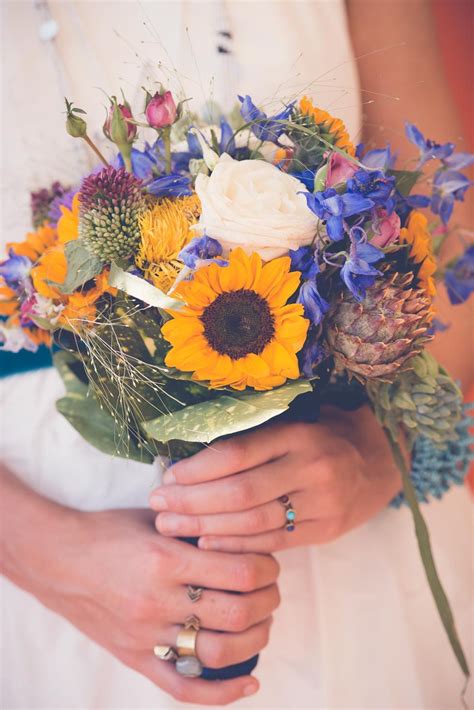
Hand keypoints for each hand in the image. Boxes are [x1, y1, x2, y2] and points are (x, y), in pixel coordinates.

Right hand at [1, 473, 279, 704]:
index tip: (269, 563)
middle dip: (267, 602)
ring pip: (219, 652)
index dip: (267, 568)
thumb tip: (244, 536)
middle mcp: (158, 601)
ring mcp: (146, 635)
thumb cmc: (108, 531)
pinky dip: (222, 694)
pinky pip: (183, 687)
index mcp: (166, 560)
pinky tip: (250, 682)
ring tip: (261, 623)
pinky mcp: (135, 658)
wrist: (57, 559)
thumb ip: (196, 528)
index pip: (239, 572)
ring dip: (255, 639)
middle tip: (270, 590)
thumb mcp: (155, 518)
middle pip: (237, 613)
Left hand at [150, 406, 401, 553]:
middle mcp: (311, 467)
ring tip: (172, 526)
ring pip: (254, 522)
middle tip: (158, 506)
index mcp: (297, 433)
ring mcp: (322, 502)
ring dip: (206, 526)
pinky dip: (238, 545)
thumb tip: (192, 455)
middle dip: (192, 502)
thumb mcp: (293, 420)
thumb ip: (253, 436)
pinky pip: (275, 542)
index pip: (236, 454)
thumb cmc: (323, 432)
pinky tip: (207, 542)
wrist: (380, 458)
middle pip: (240, 492)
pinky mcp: (327, 529)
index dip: (197, 469)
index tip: (167, 476)